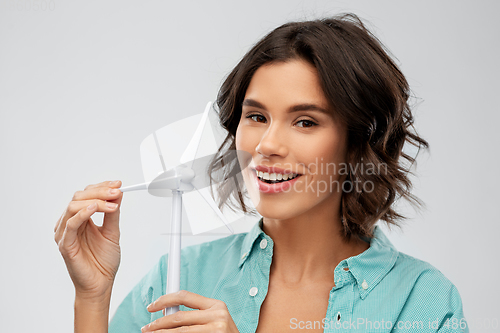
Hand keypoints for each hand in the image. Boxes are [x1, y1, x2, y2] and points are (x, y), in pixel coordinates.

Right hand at [54, 180, 122, 299]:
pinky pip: (70, 224)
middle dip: (100, 192)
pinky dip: (81, 214)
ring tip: (111, 202)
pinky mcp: (65, 244)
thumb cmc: (103, 261)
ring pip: (73, 206)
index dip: (102, 187)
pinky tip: (94, 208)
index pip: (87, 194)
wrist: (101, 284)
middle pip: (79, 197)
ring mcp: (65, 233)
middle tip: (117, 192)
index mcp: (81, 219)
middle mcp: (70, 223)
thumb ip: (113, 213)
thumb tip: (118, 193)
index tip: (118, 184)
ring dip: (94, 201)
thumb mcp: (112, 232)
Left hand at [142, 290, 239, 332]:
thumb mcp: (215, 320)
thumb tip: (166, 312)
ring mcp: (216, 330)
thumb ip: (195, 314)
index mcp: (216, 305)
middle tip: (147, 328)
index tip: (152, 306)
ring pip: (179, 332)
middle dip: (158, 323)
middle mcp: (217, 315)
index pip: (184, 296)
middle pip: (178, 316)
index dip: (165, 299)